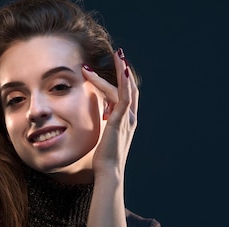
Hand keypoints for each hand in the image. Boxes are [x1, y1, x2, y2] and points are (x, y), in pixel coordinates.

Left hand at [82, 49, 138, 179]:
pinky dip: (123, 81)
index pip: (127, 95)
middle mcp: (131, 117)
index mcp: (126, 121)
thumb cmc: (103, 158)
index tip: (115, 67)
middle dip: (125, 70)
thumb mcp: (103, 137)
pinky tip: (121, 68)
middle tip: (119, 54)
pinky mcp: (122, 120)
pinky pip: (125, 96)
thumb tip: (97, 118)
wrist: (108, 171)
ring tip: (116, 54)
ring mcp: (128, 118)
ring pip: (127, 87)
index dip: (123, 80)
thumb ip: (103, 125)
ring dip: (121, 70)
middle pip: (131, 87)